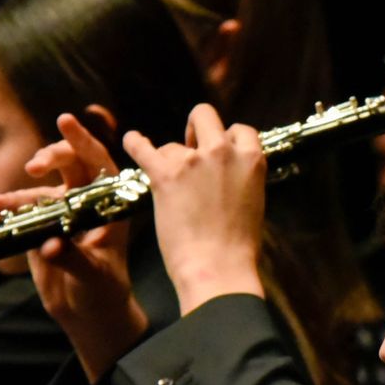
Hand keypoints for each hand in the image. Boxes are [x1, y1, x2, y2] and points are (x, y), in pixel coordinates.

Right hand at [2, 110, 146, 380]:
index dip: (82, 140)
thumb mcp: (94, 276)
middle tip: (34, 167)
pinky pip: (14, 215)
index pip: (99, 164)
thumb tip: (52, 246)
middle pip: (66, 166)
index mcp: (107, 206)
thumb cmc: (104, 292)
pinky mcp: (37, 229)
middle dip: (48, 158)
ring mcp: (58, 214)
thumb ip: (74, 258)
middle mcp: (83, 202)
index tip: (65, 120)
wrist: (88, 314)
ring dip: (8, 196)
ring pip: (32, 193)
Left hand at [124, 104, 265, 314]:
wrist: (218, 269)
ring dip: (169, 158)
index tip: (217, 149)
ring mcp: (193, 162)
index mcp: (251, 160)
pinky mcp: (164, 176)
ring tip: (167, 180)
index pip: (241, 129)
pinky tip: (131, 140)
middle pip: (205, 115)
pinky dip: (134, 143)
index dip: (227, 138)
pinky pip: (143, 148)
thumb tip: (226, 174)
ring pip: (172, 144)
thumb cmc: (238, 247)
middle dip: (196, 128)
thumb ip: (242, 179)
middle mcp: (223, 152)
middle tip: (189, 146)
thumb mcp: (253, 203)